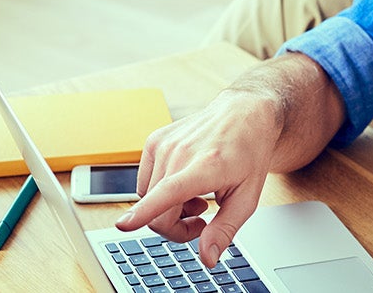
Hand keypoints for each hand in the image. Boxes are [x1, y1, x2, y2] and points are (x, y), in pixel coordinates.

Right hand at [113, 53, 343, 268]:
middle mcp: (179, 152)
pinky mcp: (153, 141)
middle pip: (158, 212)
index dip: (144, 213)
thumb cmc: (248, 154)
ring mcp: (163, 145)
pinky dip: (160, 192)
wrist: (244, 115)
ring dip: (169, 210)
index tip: (123, 225)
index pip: (169, 192)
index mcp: (206, 166)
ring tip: (198, 200)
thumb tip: (207, 259)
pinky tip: (185, 186)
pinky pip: (145, 183)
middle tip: (202, 223)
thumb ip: (224, 230)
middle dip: (176, 228)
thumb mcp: (247, 198)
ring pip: (147, 200)